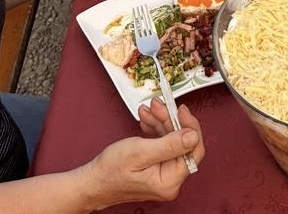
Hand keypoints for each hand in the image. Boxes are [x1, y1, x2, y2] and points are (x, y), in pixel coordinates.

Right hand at [86, 101, 203, 203]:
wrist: (94, 181)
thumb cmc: (111, 171)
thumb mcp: (140, 152)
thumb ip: (169, 144)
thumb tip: (193, 135)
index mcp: (169, 180)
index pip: (193, 150)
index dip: (190, 126)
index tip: (181, 110)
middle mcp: (169, 180)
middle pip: (181, 142)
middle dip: (170, 120)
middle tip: (158, 105)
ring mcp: (163, 174)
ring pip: (171, 140)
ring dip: (161, 121)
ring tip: (148, 110)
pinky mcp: (156, 167)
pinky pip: (162, 144)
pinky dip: (155, 129)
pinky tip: (147, 121)